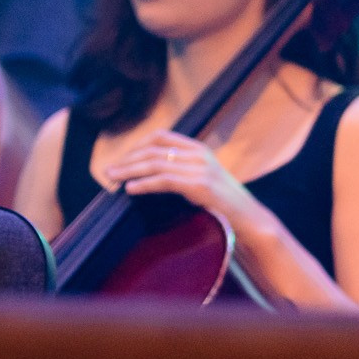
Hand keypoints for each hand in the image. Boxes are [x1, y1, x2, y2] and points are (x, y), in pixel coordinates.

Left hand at [101, 131, 261, 227]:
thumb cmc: (223, 205)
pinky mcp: (202, 186)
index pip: (160, 137)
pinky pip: (165, 181)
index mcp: (198, 149)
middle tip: (108, 171)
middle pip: (154, 150)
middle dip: (127, 160)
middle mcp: (200, 154)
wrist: (251, 222)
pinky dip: (144, 183)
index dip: (137, 146)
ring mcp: (201, 169)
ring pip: (156, 164)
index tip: (122, 160)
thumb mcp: (201, 180)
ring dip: (130, 171)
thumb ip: (181, 171)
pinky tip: (130, 188)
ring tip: (113, 179)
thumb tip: (148, 172)